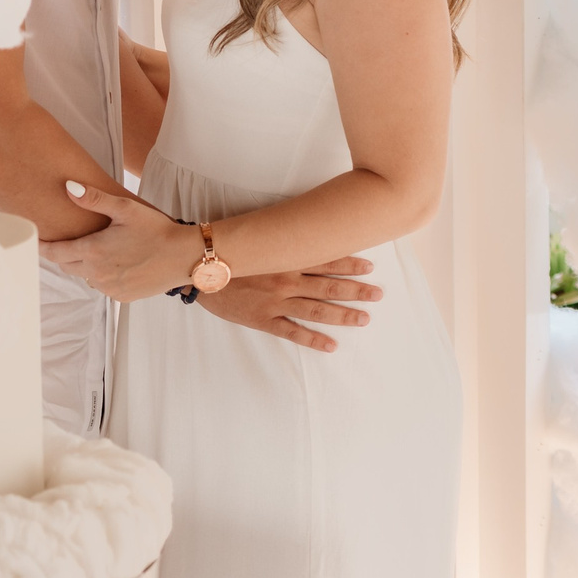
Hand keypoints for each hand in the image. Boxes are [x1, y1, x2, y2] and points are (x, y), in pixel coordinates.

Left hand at [41, 181, 200, 300]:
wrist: (185, 256)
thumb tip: (67, 188)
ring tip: (98, 250)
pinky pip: (104, 286)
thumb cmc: (156, 228)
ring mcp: (110, 289)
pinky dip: (105, 276)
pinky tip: (118, 263)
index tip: (35, 242)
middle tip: (67, 242)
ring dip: (86, 266)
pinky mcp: (123, 297)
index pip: (56, 253)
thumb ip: (93, 199)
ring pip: (86, 277)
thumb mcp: (125, 208)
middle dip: (64, 255)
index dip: (43, 247)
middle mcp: (97, 275)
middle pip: (68, 266)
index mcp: (93, 252)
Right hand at [200, 257, 379, 352]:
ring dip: (342, 315)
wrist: (198, 270)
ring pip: (316, 310)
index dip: (349, 263)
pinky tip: (331, 345)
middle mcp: (285, 279)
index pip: (325, 260)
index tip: (370, 266)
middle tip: (378, 294)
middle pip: (328, 286)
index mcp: (285, 258)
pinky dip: (313, 339)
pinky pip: (292, 331)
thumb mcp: (258, 239)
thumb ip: (280, 239)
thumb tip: (305, 232)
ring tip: (364, 318)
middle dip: (355, 290)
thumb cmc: (229, 251)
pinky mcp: (263, 319)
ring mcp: (275, 301)